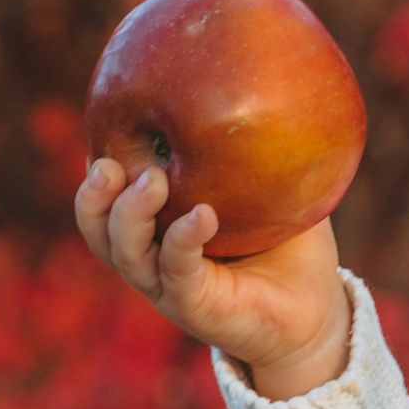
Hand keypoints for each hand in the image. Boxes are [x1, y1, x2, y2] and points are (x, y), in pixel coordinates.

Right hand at [73, 156, 349, 372]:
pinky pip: (178, 271)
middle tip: (108, 163)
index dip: (97, 174)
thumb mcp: (273, 194)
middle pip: (100, 230)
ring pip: (126, 253)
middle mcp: (153, 259)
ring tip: (152, 180)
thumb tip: (270, 96)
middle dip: (93, 196)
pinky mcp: (195, 306)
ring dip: (130, 215)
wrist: (315, 311)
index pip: (110, 201)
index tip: (103, 133)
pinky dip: (183, 240)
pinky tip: (202, 215)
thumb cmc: (291, 248)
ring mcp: (169, 285)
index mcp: (160, 230)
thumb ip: (260, 155)